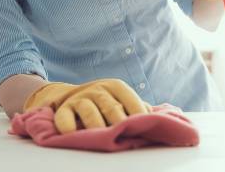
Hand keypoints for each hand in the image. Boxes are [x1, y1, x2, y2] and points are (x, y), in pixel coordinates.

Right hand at [23, 78, 150, 133]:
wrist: (72, 95)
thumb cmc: (106, 102)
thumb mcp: (121, 99)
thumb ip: (138, 107)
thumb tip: (160, 118)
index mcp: (117, 86)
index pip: (130, 99)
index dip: (138, 114)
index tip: (144, 127)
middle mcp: (99, 89)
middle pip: (111, 107)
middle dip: (118, 122)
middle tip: (124, 135)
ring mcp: (80, 98)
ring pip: (89, 111)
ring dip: (96, 124)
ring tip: (101, 137)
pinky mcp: (64, 108)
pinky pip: (64, 117)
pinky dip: (67, 125)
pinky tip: (72, 133)